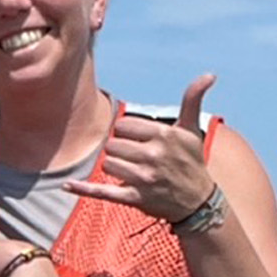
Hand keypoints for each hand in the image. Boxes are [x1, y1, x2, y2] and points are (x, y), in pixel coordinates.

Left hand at [94, 84, 229, 232]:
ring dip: (115, 168)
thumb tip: (209, 74)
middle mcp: (153, 155)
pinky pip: (102, 192)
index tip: (140, 140)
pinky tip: (66, 185)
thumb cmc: (191, 161)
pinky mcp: (134, 198)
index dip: (127, 132)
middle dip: (120, 150)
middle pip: (112, 145)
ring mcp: (143, 178)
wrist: (197, 201)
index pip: (123, 125)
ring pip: (107, 164)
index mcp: (164, 135)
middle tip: (137, 158)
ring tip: (133, 172)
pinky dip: (83, 189)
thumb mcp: (192, 130)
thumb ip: (192, 100)